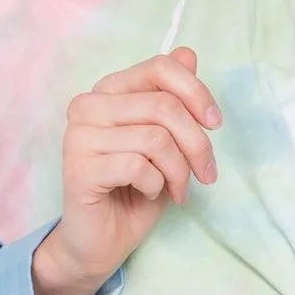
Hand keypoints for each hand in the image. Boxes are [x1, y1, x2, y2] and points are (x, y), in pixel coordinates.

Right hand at [42, 47, 221, 290]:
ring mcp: (79, 136)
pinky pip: (138, 167)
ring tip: (177, 189)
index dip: (197, 93)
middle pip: (164, 106)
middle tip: (206, 174)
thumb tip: (188, 53)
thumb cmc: (136, 189)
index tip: (215, 124)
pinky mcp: (78, 168)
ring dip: (179, 172)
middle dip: (197, 145)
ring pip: (156, 139)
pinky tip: (148, 193)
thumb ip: (173, 98)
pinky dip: (156, 185)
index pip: (160, 67)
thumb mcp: (166, 141)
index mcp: (109, 90)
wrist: (102, 242)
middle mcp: (88, 106)